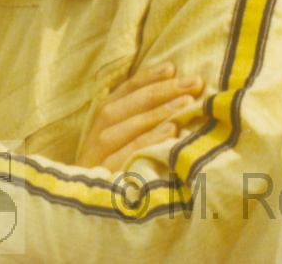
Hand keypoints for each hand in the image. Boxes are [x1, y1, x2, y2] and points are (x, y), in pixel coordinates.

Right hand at [78, 63, 203, 171]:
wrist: (88, 214)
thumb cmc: (119, 170)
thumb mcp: (127, 139)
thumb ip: (143, 116)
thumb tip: (179, 89)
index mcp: (101, 121)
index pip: (123, 92)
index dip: (147, 78)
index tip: (173, 67)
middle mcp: (95, 135)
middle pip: (125, 107)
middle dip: (160, 91)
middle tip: (193, 82)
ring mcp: (95, 158)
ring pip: (123, 129)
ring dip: (156, 113)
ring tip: (186, 102)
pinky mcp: (101, 179)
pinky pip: (124, 156)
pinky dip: (147, 141)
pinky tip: (171, 132)